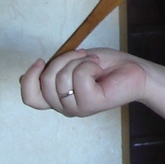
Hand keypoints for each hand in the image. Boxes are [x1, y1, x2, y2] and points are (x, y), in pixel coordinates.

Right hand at [20, 48, 146, 117]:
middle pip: (44, 81)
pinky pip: (79, 77)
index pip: (30, 98)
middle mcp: (65, 106)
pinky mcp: (90, 104)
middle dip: (62, 59)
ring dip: (79, 61)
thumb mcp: (74, 62)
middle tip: (83, 55)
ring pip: (60, 77)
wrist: (136, 70)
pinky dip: (89, 65)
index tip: (42, 60)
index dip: (29, 78)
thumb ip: (54, 69)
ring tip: (95, 63)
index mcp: (59, 97)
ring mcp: (77, 108)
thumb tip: (27, 73)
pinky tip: (99, 68)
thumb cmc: (108, 65)